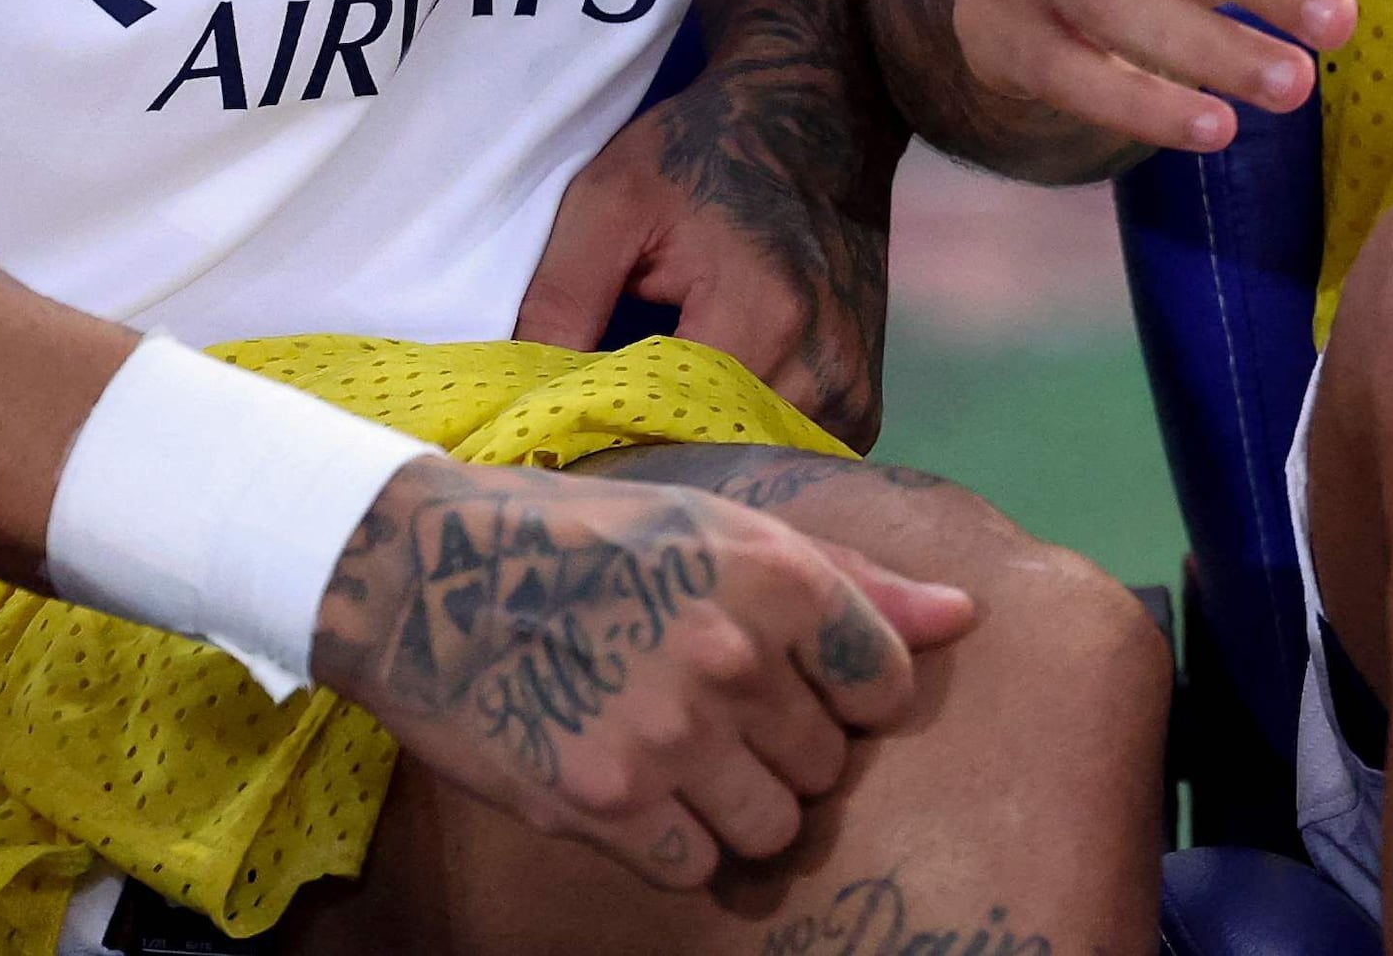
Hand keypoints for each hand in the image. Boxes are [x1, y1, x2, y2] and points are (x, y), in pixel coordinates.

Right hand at [313, 453, 975, 887]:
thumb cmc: (587, 538)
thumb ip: (854, 578)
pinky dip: (673, 842)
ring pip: (773, 829)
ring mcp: (669, 737)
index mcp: (775, 575)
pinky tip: (637, 787)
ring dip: (737, 806)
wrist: (426, 575)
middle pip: (827, 765)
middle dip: (786, 749)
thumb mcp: (722, 525)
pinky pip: (695, 866)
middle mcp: (732, 657)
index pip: (886, 681)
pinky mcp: (606, 803)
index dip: (850, 691)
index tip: (800, 681)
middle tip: (717, 711)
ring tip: (683, 756)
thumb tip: (966, 618)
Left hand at [514, 67, 894, 445]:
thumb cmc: (706, 150)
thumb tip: (517, 401)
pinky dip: (736, 448)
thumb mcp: (611, 199)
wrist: (816, 118)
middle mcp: (822, 370)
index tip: (552, 437)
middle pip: (708, 462)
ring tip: (640, 420)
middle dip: (640, 458)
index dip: (600, 440)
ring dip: (690, 456)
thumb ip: (561, 298)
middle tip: (585, 437)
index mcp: (764, 316)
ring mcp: (851, 393)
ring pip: (746, 469)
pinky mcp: (861, 404)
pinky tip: (700, 413)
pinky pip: (785, 459)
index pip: (666, 430)